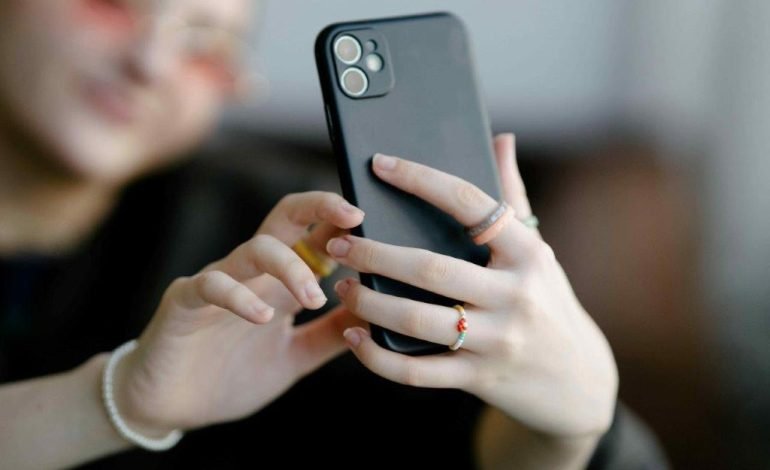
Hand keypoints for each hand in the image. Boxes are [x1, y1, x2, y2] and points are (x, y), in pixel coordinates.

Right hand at [113, 192, 364, 432]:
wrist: (172, 407)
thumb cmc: (231, 376)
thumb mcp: (295, 356)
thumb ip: (330, 335)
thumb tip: (376, 314)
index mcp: (280, 283)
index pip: (316, 238)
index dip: (345, 227)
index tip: (376, 226)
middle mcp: (253, 274)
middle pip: (286, 219)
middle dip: (319, 208)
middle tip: (353, 217)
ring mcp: (218, 282)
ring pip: (255, 249)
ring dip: (290, 266)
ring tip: (313, 297)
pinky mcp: (185, 302)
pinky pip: (212, 286)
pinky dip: (240, 297)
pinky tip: (262, 317)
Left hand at [328, 135, 617, 438]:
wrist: (578, 381)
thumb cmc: (548, 302)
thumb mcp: (538, 251)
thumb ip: (513, 196)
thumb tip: (501, 138)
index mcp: (527, 252)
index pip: (470, 203)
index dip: (421, 180)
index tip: (380, 164)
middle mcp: (515, 294)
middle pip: (431, 268)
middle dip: (376, 253)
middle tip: (338, 243)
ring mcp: (498, 340)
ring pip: (418, 321)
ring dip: (370, 303)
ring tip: (342, 286)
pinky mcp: (480, 378)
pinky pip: (418, 371)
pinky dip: (378, 356)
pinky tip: (354, 337)